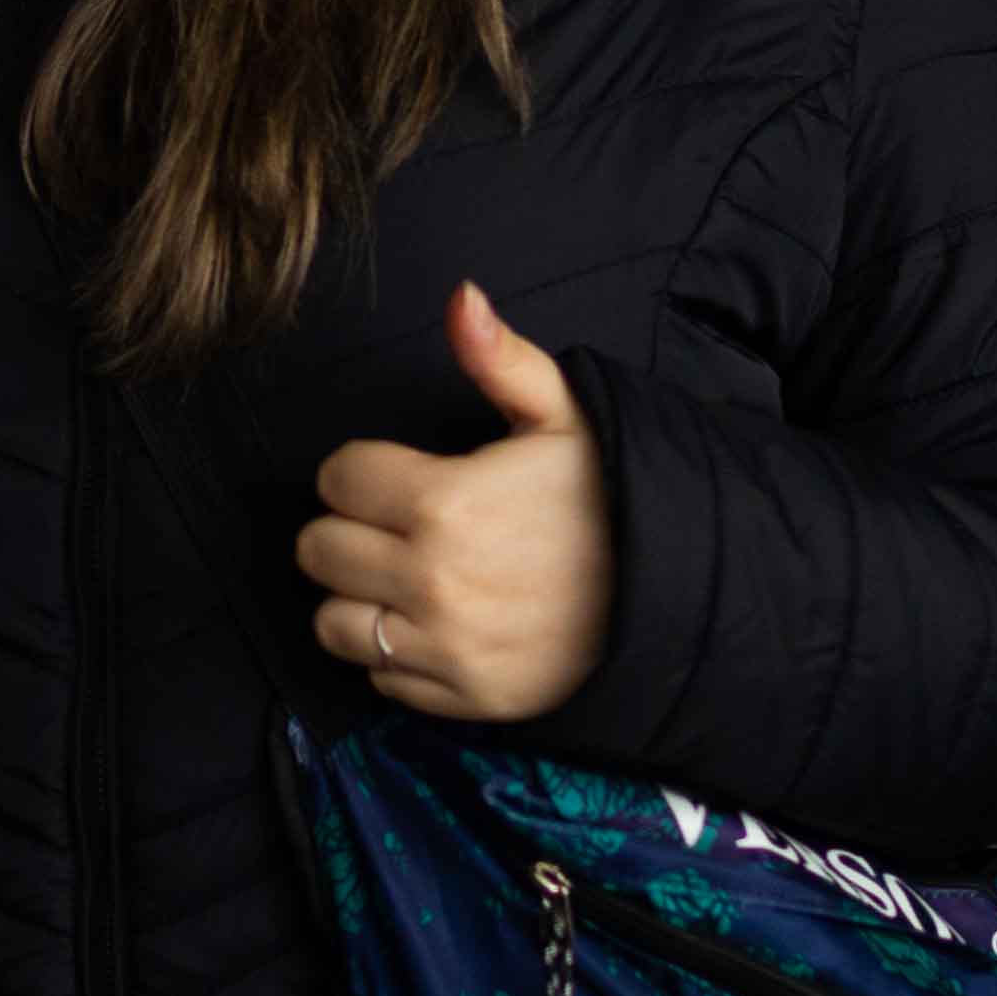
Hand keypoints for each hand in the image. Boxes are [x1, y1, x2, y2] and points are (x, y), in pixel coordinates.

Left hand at [298, 283, 614, 723]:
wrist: (678, 596)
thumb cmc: (613, 499)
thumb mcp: (567, 418)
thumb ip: (501, 359)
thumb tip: (461, 296)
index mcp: (444, 500)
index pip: (337, 478)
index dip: (361, 471)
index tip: (396, 477)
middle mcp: (432, 580)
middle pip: (318, 551)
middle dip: (348, 531)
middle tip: (395, 527)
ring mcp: (445, 647)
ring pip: (333, 623)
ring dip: (358, 599)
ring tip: (404, 580)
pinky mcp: (462, 699)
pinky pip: (381, 680)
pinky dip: (397, 656)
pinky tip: (439, 626)